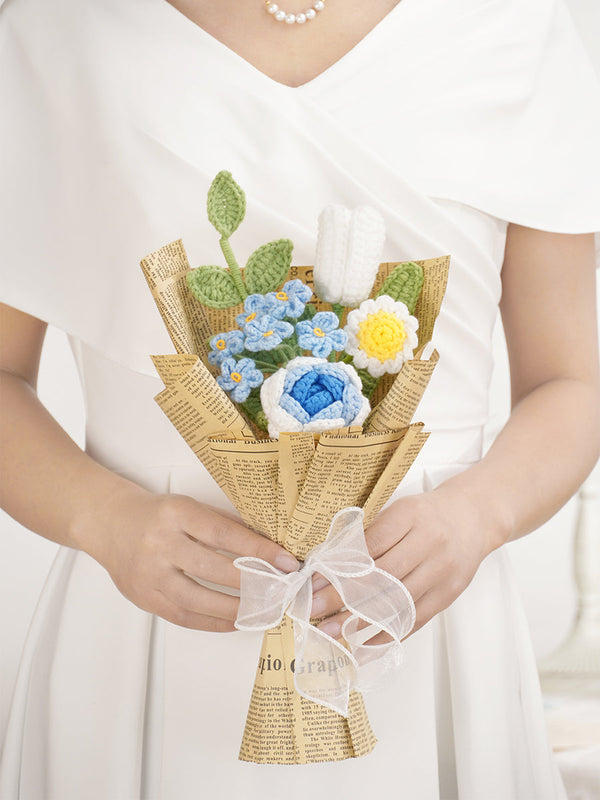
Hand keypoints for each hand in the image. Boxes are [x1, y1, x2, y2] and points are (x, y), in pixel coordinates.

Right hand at [82, 487, 298, 630]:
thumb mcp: (190, 506)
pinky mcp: (144, 598)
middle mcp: (160, 544)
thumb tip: (268, 547)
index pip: (225, 535)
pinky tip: (235, 621)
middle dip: (253, 583)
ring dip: (236, 609)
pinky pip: (183, 616)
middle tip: (281, 591)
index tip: (286, 562)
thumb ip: (225, 524)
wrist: (108, 523)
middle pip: (214, 569)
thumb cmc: (157, 514)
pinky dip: (213, 622)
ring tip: (264, 612)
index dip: (259, 550)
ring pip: (199, 600)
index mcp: (176, 514)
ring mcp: (149, 575)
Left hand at [310, 484, 498, 639]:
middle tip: (312, 611)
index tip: (312, 582)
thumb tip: (327, 563)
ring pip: (396, 602)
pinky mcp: (448, 594)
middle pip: (381, 577)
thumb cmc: (427, 514)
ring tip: (331, 631)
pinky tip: (363, 643)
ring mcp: (441, 571)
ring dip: (360, 621)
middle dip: (342, 597)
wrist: (473, 517)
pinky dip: (387, 634)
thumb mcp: (398, 511)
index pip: (369, 546)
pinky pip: (414, 620)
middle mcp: (429, 543)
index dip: (339, 566)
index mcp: (410, 516)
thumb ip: (370, 534)